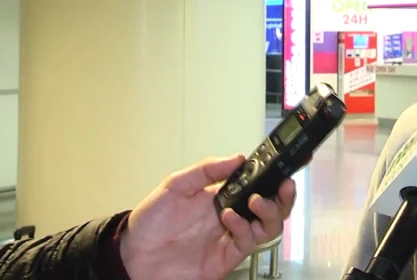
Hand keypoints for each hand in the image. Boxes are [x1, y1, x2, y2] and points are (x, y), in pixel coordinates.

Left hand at [119, 155, 296, 279]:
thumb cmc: (149, 223)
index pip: (257, 186)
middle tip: (284, 186)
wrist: (132, 257)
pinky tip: (230, 218)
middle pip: (272, 207)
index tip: (281, 167)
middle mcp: (231, 217)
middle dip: (284, 197)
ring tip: (256, 201)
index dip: (273, 178)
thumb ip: (206, 170)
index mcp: (222, 197)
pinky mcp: (226, 257)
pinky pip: (248, 242)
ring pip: (268, 226)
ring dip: (270, 212)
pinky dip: (244, 228)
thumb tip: (236, 158)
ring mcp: (230, 238)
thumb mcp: (175, 185)